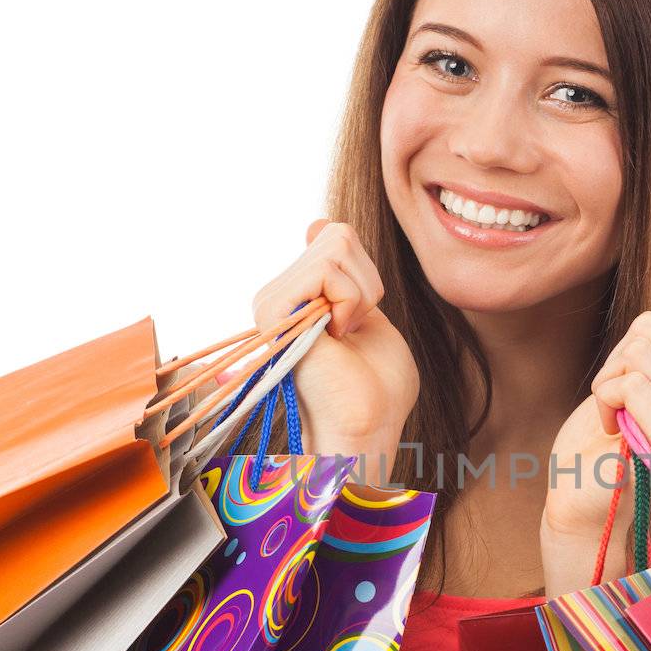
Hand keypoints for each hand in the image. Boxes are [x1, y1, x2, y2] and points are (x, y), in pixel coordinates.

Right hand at [251, 220, 419, 481]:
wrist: (367, 426)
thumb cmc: (377, 387)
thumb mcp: (369, 314)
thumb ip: (349, 274)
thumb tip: (317, 224)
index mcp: (298, 296)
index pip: (334, 236)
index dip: (363, 273)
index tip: (356, 321)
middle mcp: (278, 295)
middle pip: (338, 234)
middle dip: (366, 281)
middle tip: (353, 330)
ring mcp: (272, 302)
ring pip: (336, 245)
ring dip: (359, 294)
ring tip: (344, 335)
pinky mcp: (273, 310)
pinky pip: (328, 270)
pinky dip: (350, 302)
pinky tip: (337, 336)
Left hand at [540, 291, 650, 589]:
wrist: (582, 493)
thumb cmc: (606, 436)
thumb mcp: (638, 376)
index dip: (637, 344)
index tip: (632, 387)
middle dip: (617, 364)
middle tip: (618, 407)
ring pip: (639, 356)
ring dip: (608, 384)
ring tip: (614, 419)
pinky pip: (631, 384)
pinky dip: (604, 402)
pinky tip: (611, 433)